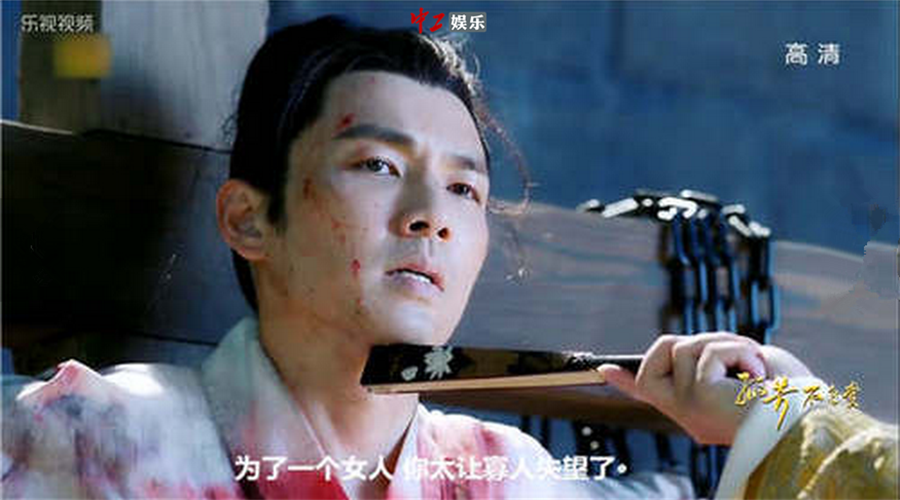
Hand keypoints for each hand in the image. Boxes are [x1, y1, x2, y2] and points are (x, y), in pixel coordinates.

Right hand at [598, 333, 810, 445]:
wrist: (810, 422)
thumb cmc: (791, 399)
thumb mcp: (750, 372)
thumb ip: (718, 362)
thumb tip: (695, 350)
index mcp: (698, 409)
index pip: (652, 391)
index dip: (626, 380)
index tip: (605, 371)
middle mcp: (685, 412)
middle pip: (662, 353)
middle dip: (697, 340)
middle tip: (740, 356)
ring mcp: (685, 405)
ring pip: (688, 346)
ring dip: (729, 344)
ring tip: (756, 371)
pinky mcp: (694, 396)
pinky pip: (709, 352)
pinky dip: (740, 353)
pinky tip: (756, 378)